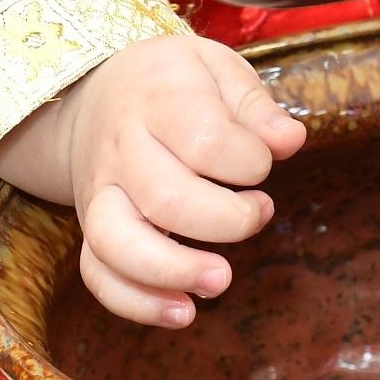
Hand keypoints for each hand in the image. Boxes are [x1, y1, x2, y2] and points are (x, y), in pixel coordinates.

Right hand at [0, 34, 301, 328]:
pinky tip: (182, 312)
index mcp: (158, 100)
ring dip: (172, 270)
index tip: (261, 162)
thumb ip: (254, 104)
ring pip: (116, 241)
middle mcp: (122, 148)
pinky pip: (97, 272)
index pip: (205, 140)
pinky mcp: (89, 228)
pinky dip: (135, 302)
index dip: (249, 161)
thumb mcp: (215, 67)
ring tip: (220, 281)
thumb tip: (290, 141)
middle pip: (165, 197)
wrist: (93, 95)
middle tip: (259, 214)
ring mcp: (100, 192)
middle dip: (226, 220)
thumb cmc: (170, 84)